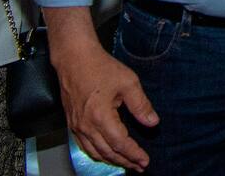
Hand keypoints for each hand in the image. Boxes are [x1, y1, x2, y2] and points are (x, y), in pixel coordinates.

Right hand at [53, 43, 157, 171]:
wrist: (74, 58)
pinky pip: (84, 146)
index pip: (121, 144)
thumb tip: (153, 122)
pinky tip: (105, 154)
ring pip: (95, 152)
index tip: (145, 161)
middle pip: (108, 152)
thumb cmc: (99, 67)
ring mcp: (77, 126)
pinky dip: (97, 154)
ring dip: (111, 160)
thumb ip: (141, 104)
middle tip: (139, 166)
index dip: (134, 154)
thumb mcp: (128, 82)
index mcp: (101, 116)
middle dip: (125, 161)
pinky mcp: (71, 123)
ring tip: (126, 163)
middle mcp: (86, 125)